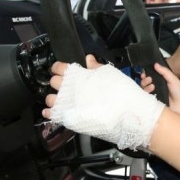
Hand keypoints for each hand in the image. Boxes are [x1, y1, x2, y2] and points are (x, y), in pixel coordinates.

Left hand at [43, 56, 164, 149]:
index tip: (63, 70)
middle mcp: (70, 89)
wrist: (129, 115)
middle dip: (59, 82)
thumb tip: (88, 59)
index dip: (60, 67)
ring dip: (54, 98)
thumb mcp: (110, 74)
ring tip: (63, 100)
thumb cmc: (122, 94)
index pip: (59, 67)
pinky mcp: (70, 120)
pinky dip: (51, 112)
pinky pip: (53, 115)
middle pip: (54, 82)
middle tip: (67, 85)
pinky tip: (53, 111)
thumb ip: (96, 67)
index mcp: (78, 75)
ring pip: (50, 99)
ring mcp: (69, 105)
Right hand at [141, 62, 179, 118]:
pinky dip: (145, 96)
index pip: (149, 77)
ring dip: (145, 87)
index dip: (145, 75)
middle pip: (144, 84)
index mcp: (160, 82)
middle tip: (149, 79)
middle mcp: (156, 88)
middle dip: (144, 80)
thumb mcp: (173, 79)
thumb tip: (155, 64)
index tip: (144, 74)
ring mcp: (154, 96)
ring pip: (144, 91)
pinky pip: (146, 100)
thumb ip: (164, 71)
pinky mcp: (153, 104)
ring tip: (152, 87)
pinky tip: (150, 93)